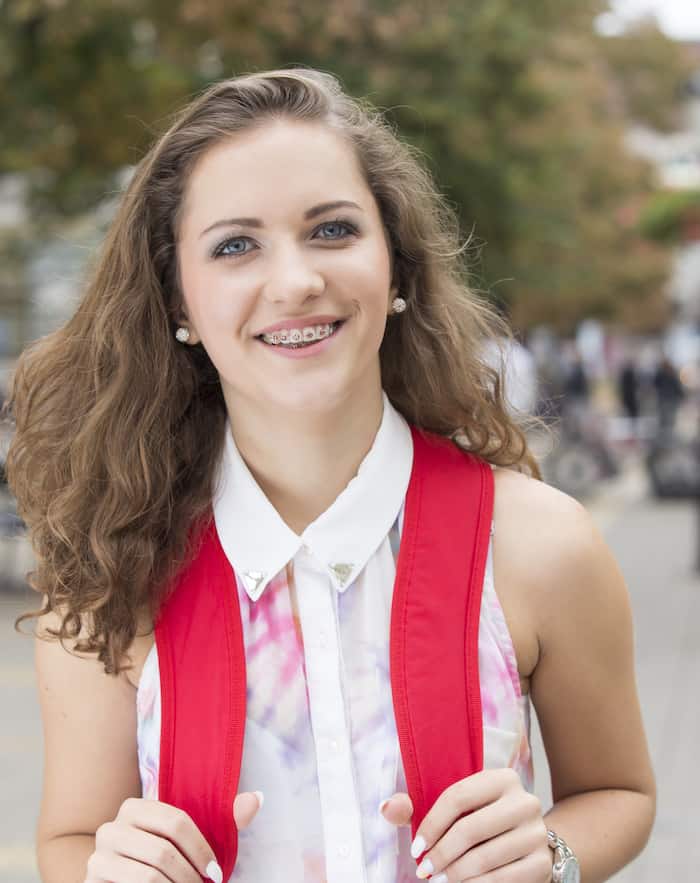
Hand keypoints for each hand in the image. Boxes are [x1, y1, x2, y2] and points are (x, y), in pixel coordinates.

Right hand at [84, 791, 262, 881]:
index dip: (201, 850)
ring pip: (148, 874)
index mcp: (135, 807)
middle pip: (162, 851)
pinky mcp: (90, 881)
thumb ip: (223, 819)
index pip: (176, 822)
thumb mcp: (188, 840)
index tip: (216, 874)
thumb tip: (257, 798)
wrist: (116, 882)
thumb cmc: (159, 860)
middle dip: (189, 876)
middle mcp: (111, 827)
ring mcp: (97, 855)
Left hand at [380, 768, 550, 880]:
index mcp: (502, 778)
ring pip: (484, 857)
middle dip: (440, 855)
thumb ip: (418, 806)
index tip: (415, 848)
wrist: (531, 840)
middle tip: (423, 871)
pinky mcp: (542, 862)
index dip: (431, 824)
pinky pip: (502, 879)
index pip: (458, 797)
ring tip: (437, 881)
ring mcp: (536, 832)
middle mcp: (524, 801)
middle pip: (470, 829)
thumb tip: (387, 809)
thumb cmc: (484, 820)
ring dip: (454, 875)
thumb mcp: (459, 807)